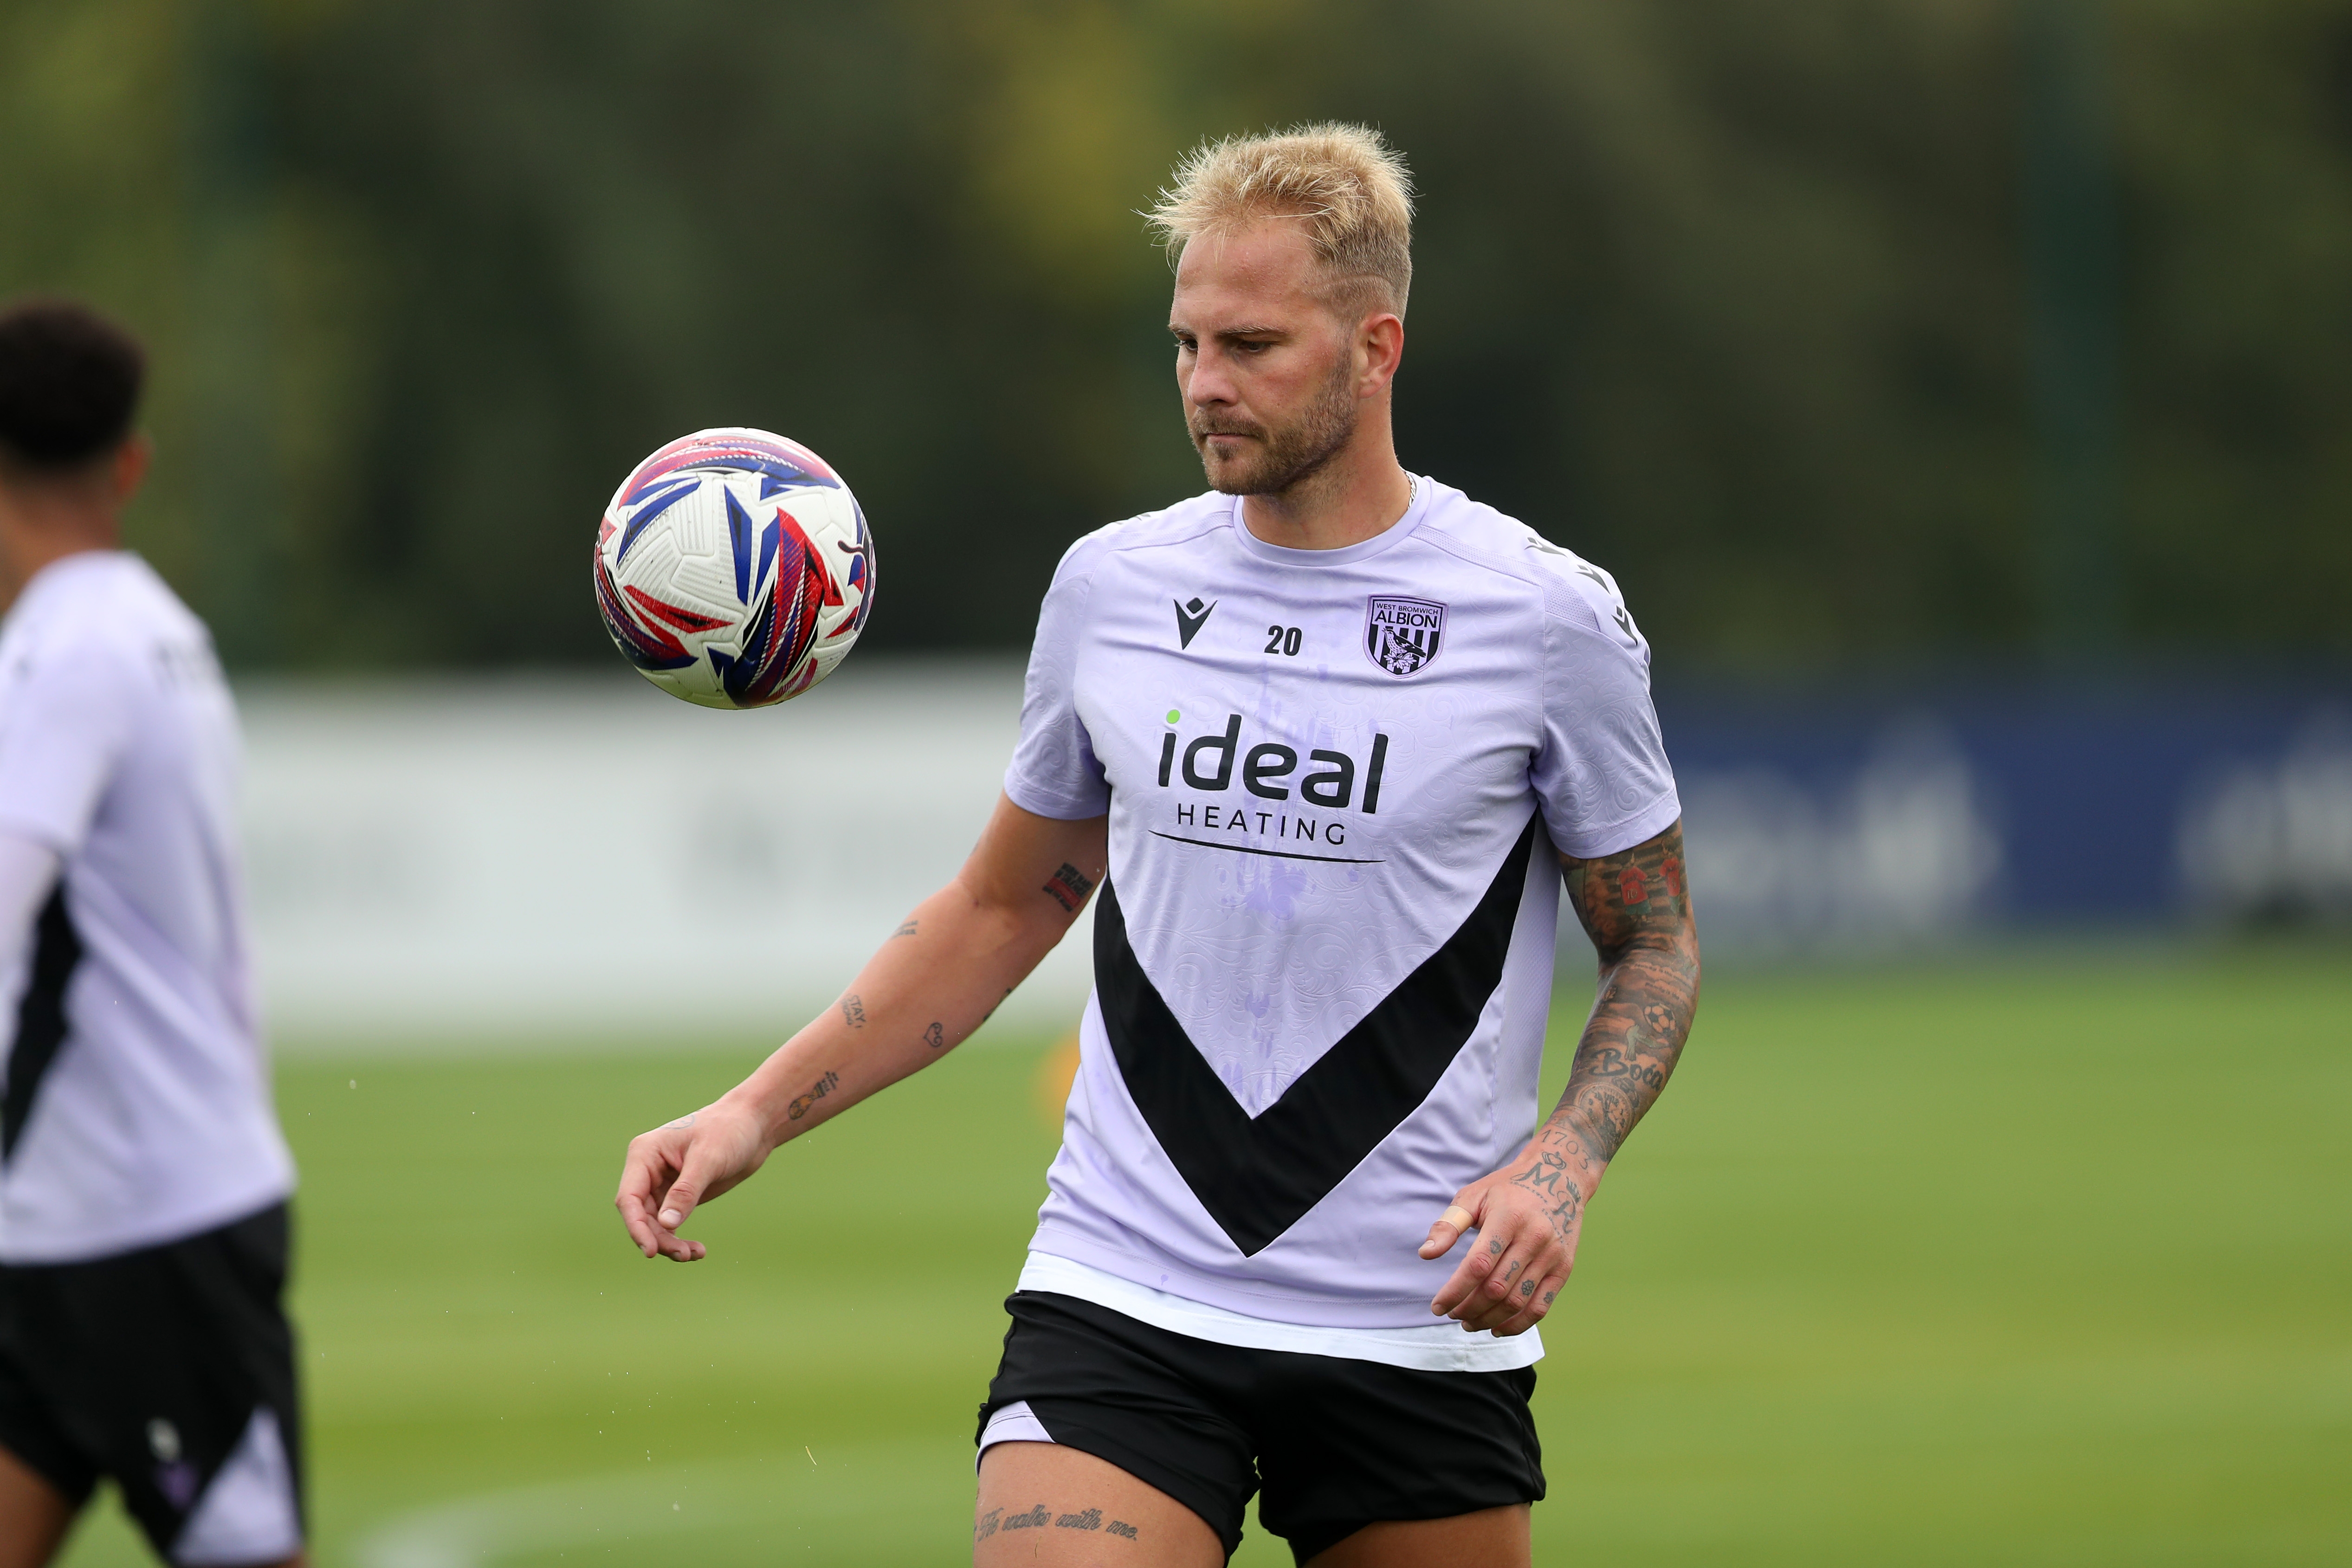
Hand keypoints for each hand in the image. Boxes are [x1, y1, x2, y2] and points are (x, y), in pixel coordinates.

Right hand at [614, 1098, 769, 1260]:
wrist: (753, 1126)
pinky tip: (697, 1250)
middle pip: (641, 1216)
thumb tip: (667, 1225)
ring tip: (694, 1254)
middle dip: (659, 1238)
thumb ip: (686, 1191)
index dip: (636, 1226)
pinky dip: (679, 1238)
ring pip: (654, 1224)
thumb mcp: (709, 1158)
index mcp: (645, 1153)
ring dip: (670, 1242)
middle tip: (684, 1255)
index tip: (651, 1250)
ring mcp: (662, 1184)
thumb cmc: (729, 1130)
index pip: (629, 1197)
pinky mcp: (678, 1196)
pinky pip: (670, 1224)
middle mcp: (648, 1170)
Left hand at [1418, 1137, 1590, 1334]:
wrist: (1560, 1177)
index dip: (1455, 1291)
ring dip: (1489, 1320)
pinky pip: (1541, 1307)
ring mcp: (1552, 1256)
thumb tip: (1426, 1254)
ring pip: (1518, 1302)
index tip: (1437, 1307)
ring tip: (1469, 1323)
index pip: (1478, 1265)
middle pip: (1497, 1288)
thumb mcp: (1474, 1195)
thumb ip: (1448, 1224)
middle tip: (1452, 1314)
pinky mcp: (1564, 1269)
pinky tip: (1497, 1328)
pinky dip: (1518, 1324)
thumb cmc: (1507, 1189)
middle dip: (1469, 1308)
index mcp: (1508, 1217)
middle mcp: (1534, 1237)